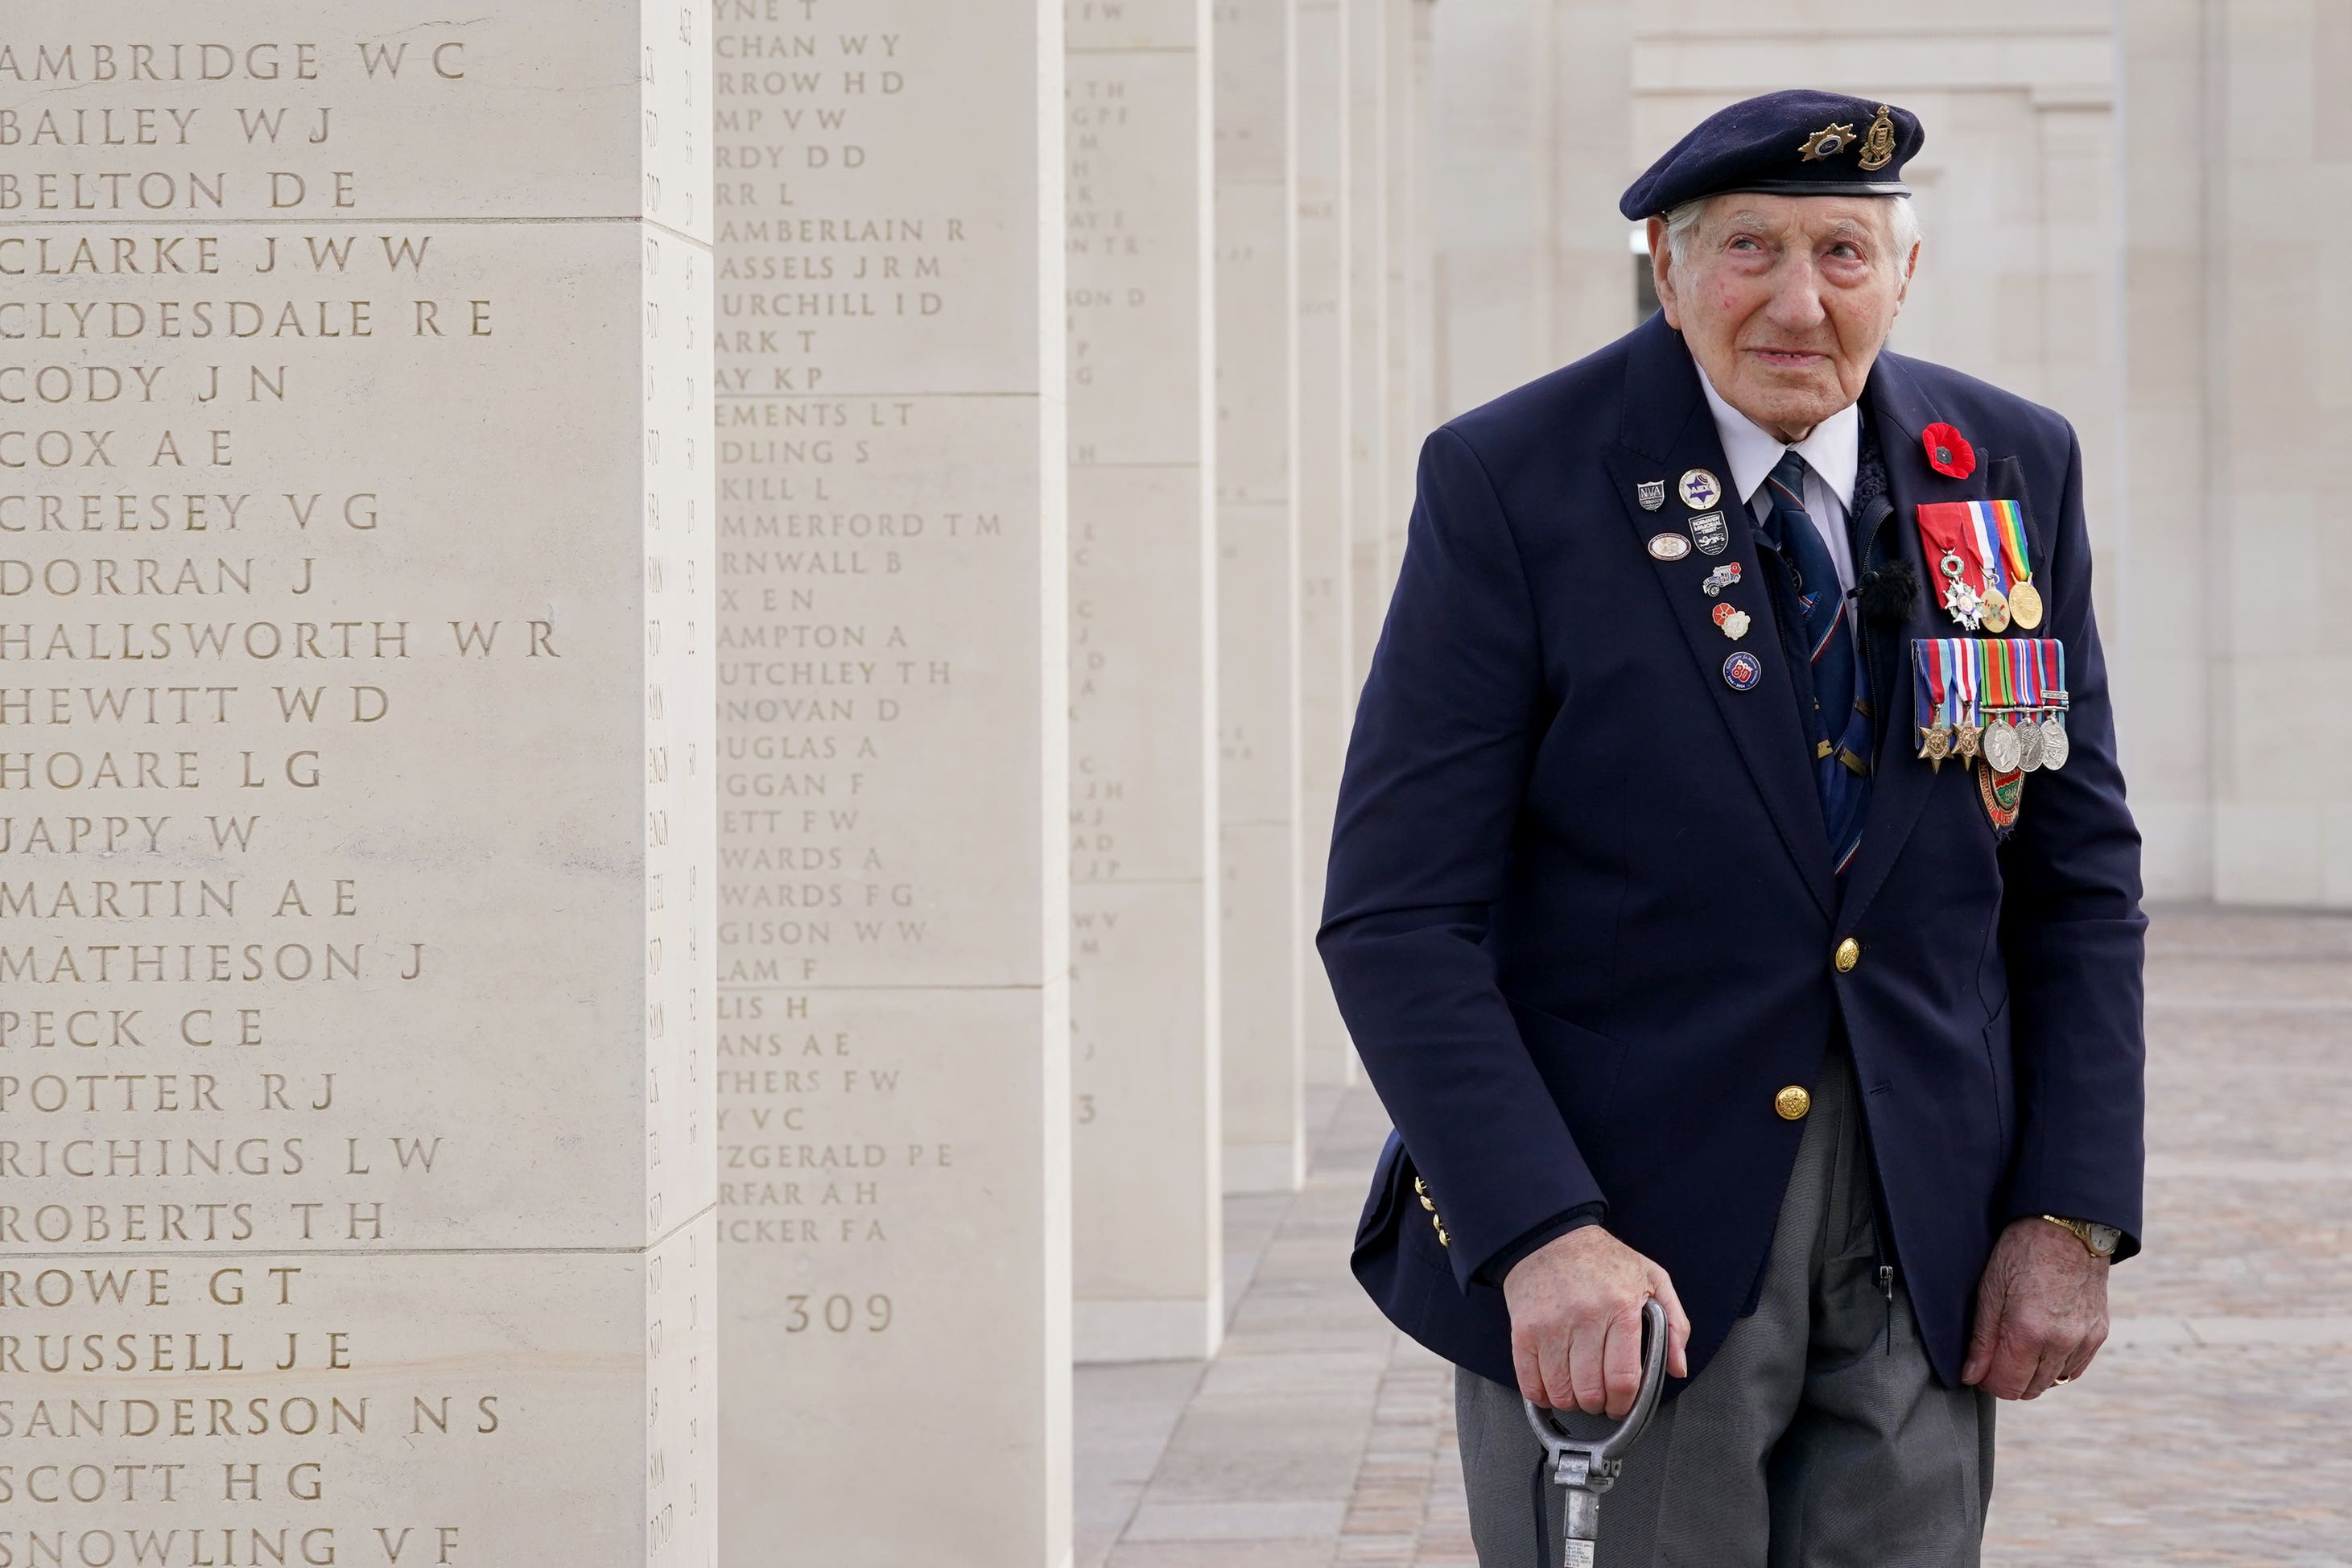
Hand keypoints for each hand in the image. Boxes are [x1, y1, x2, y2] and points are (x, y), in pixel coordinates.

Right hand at [1502, 1226, 1690, 1417]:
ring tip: (1577, 1390)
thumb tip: (1677, 1368)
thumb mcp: (1653, 1278)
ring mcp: (1551, 1326)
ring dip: (1571, 1401)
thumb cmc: (1604, 1259)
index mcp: (1621, 1309)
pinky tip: (1552, 1387)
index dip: (1625, 1403)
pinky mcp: (1524, 1330)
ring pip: (1561, 1391)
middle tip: (1601, 1398)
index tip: (1623, 1404)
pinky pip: (1530, 1382)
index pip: (1623, 1379)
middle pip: (1591, 1391)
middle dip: (1599, 1405)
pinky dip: (1542, 1395)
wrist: (1550, 1235)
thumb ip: (1675, 1324)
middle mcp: (1585, 1318)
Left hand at [1960, 1216, 2109, 1398]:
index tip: (1978, 1368)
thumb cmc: (2022, 1251)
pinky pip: (2074, 1368)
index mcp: (2029, 1332)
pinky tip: (2041, 1344)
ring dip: (2032, 1373)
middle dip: (2008, 1379)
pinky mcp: (2098, 1334)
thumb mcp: (1990, 1288)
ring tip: (2017, 1345)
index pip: (2007, 1386)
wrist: (2068, 1227)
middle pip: (2030, 1389)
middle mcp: (2061, 1343)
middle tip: (1994, 1356)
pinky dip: (2055, 1365)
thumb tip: (1971, 1376)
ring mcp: (2084, 1340)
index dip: (1987, 1381)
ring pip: (2053, 1382)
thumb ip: (1981, 1338)